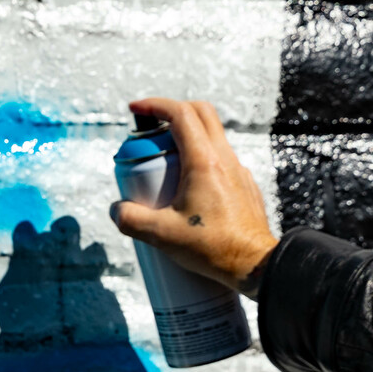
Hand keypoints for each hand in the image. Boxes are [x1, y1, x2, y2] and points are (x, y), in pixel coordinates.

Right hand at [108, 97, 278, 294]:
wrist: (255, 265)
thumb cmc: (214, 249)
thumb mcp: (162, 236)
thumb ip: (132, 220)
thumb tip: (117, 210)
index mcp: (204, 162)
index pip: (181, 114)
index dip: (155, 105)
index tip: (136, 110)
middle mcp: (225, 159)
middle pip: (201, 113)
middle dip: (172, 112)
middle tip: (151, 131)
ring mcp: (238, 171)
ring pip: (212, 135)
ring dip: (187, 137)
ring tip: (166, 165)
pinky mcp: (244, 185)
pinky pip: (221, 159)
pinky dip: (201, 159)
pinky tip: (189, 188)